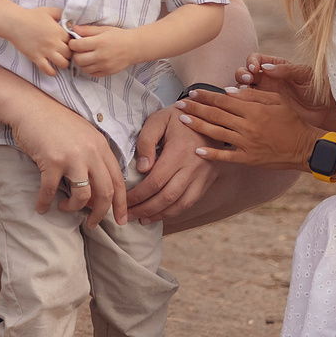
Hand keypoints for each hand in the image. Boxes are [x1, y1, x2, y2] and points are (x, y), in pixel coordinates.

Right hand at [8, 5, 71, 75]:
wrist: (14, 23)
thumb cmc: (31, 15)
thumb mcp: (49, 11)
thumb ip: (61, 13)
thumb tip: (71, 19)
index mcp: (59, 31)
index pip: (73, 42)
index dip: (73, 44)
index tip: (69, 44)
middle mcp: (54, 42)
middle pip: (70, 54)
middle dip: (70, 54)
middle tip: (67, 54)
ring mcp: (45, 51)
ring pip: (62, 63)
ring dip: (64, 64)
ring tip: (61, 62)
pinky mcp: (36, 57)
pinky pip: (48, 69)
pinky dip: (52, 72)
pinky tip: (53, 71)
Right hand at [12, 97, 126, 223]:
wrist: (29, 106)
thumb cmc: (54, 121)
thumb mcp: (83, 135)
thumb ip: (94, 156)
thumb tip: (96, 188)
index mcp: (101, 146)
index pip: (119, 180)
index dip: (122, 203)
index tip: (121, 219)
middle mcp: (91, 152)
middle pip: (106, 192)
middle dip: (101, 213)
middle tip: (93, 224)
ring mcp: (73, 157)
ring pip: (84, 196)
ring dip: (74, 208)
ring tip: (65, 207)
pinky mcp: (52, 161)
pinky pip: (50, 191)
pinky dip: (45, 202)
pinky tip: (41, 207)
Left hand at [65, 23, 143, 77]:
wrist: (134, 47)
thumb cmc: (119, 36)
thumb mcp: (103, 29)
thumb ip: (87, 30)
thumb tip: (73, 28)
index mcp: (99, 42)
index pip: (76, 46)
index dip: (72, 43)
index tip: (75, 42)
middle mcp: (101, 55)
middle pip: (78, 59)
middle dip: (76, 54)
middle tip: (80, 50)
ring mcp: (104, 66)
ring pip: (84, 68)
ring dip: (83, 62)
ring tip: (88, 56)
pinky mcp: (108, 72)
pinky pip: (92, 74)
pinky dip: (90, 68)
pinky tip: (94, 62)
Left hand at [128, 103, 216, 222]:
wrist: (212, 117)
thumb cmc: (180, 117)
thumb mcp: (159, 119)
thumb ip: (146, 141)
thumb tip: (142, 169)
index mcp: (180, 151)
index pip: (155, 182)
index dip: (137, 195)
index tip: (123, 201)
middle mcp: (194, 167)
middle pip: (167, 197)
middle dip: (145, 209)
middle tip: (127, 216)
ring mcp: (203, 176)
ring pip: (180, 204)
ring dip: (159, 215)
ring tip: (141, 219)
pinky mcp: (208, 180)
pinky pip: (190, 202)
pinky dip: (174, 211)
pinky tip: (160, 214)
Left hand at [178, 84, 322, 171]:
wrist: (305, 147)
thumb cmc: (292, 121)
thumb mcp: (277, 101)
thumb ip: (253, 96)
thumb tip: (229, 91)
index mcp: (254, 110)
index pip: (224, 101)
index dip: (206, 96)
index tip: (193, 92)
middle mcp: (248, 126)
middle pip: (216, 115)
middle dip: (195, 108)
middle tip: (179, 104)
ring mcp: (247, 144)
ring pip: (217, 134)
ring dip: (198, 126)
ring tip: (183, 120)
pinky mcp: (248, 159)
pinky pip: (226, 157)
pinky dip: (211, 155)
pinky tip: (197, 151)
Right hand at [237, 53, 334, 128]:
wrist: (324, 113)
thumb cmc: (318, 90)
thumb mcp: (305, 75)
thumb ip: (286, 70)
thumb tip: (266, 68)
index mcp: (275, 66)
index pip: (255, 59)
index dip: (251, 62)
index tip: (254, 68)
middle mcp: (266, 79)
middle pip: (244, 73)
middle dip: (242, 74)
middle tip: (249, 80)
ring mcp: (264, 95)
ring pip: (242, 89)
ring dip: (239, 89)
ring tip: (245, 93)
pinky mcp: (263, 109)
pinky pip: (248, 105)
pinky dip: (243, 103)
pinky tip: (246, 105)